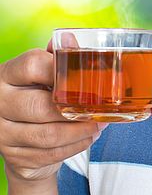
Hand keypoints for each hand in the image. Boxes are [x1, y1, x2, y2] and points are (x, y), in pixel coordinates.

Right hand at [0, 47, 105, 182]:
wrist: (20, 138)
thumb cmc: (37, 96)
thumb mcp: (43, 75)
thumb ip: (57, 58)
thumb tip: (70, 38)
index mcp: (7, 74)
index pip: (33, 65)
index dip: (62, 71)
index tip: (86, 78)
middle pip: (40, 106)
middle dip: (75, 110)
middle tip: (99, 109)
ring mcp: (3, 132)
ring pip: (48, 135)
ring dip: (80, 131)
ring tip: (98, 124)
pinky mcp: (14, 155)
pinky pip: (50, 153)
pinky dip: (74, 146)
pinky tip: (88, 137)